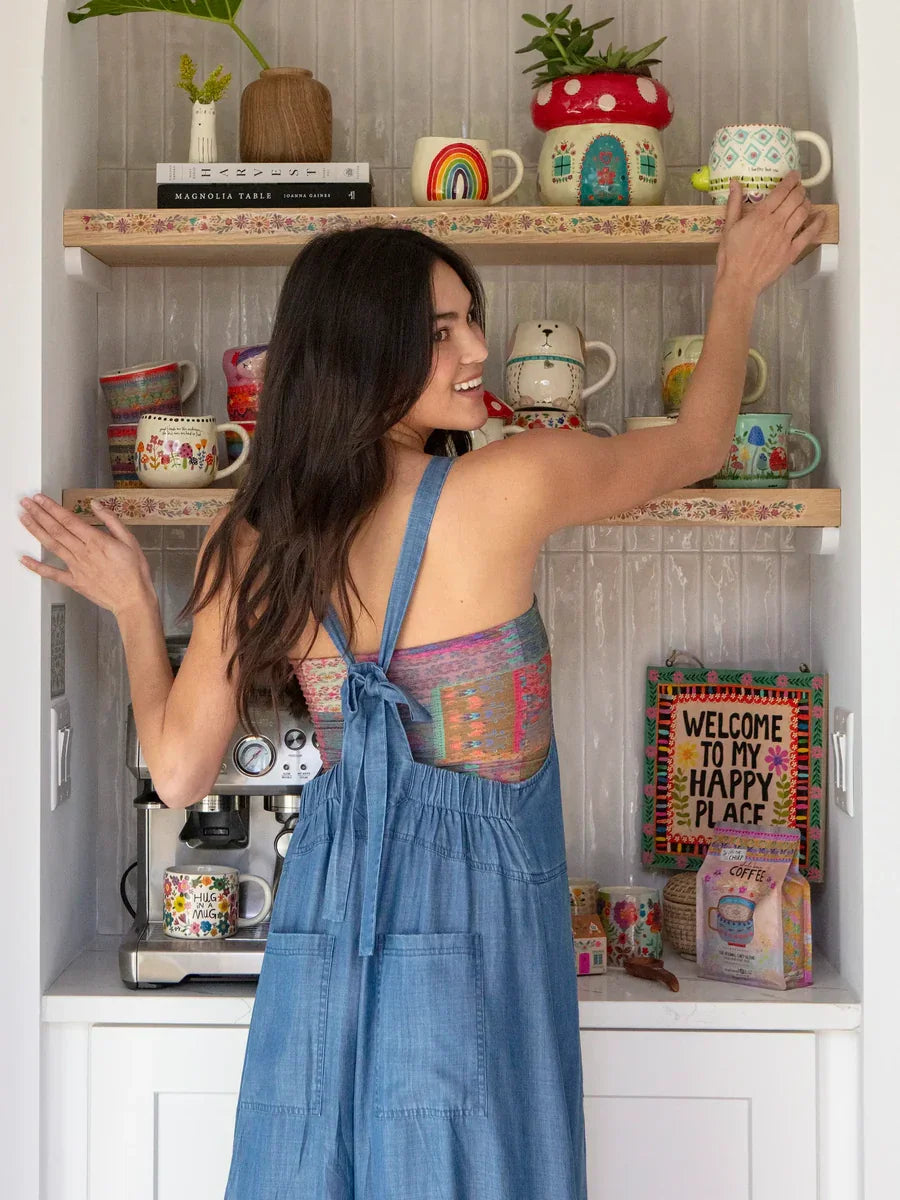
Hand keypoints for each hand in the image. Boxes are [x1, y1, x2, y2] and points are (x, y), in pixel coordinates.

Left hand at [18, 494, 155, 617]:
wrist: (133, 599)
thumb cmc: (134, 572)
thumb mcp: (130, 541)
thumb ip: (112, 521)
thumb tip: (96, 505)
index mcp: (96, 541)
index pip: (69, 520)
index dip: (52, 507)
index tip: (41, 498)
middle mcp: (83, 552)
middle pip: (56, 530)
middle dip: (39, 514)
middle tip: (26, 503)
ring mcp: (76, 567)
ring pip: (52, 545)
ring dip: (36, 530)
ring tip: (24, 518)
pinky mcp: (74, 581)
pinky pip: (52, 573)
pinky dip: (37, 566)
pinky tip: (25, 560)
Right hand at [714, 171, 826, 294]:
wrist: (738, 282)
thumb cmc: (730, 257)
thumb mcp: (728, 228)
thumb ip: (734, 204)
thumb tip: (734, 183)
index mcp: (760, 216)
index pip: (781, 191)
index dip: (790, 180)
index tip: (793, 175)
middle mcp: (776, 223)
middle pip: (795, 199)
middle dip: (800, 189)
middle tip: (799, 187)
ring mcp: (786, 237)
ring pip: (803, 212)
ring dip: (806, 202)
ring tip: (804, 200)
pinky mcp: (791, 251)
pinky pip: (809, 234)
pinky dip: (817, 223)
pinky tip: (821, 216)